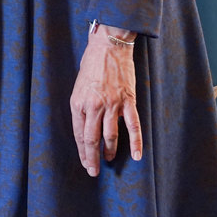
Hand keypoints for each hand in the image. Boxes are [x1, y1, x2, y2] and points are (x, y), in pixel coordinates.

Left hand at [70, 24, 142, 176]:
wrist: (109, 45)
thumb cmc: (91, 63)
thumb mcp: (78, 85)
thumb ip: (82, 105)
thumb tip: (86, 124)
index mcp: (78, 102)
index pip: (79, 134)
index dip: (82, 151)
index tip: (85, 163)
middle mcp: (94, 106)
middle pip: (92, 139)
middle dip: (93, 158)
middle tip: (94, 171)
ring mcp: (112, 104)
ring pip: (110, 136)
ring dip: (110, 151)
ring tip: (110, 160)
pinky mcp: (128, 101)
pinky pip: (133, 126)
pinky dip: (136, 142)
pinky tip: (138, 155)